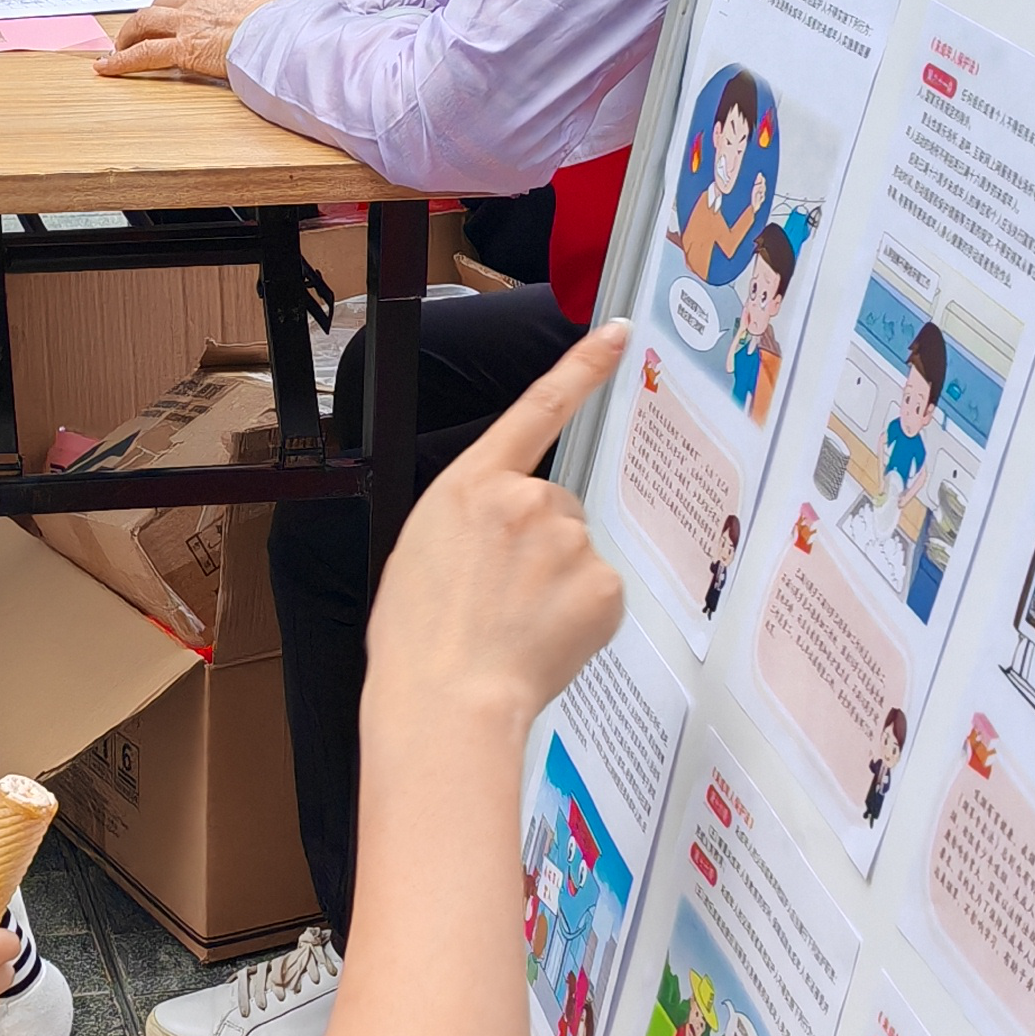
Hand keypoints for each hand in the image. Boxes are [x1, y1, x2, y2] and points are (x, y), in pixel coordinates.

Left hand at [93, 0, 273, 83]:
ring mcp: (186, 24)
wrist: (278, 32)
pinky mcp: (181, 48)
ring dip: (128, 34)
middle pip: (162, 5)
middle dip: (147, 18)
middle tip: (137, 29)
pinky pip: (143, 53)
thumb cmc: (283, 23)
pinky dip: (121, 60)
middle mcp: (198, 2)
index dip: (179, 10)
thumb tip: (270, 18)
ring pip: (144, 22)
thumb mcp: (271, 6)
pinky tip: (107, 66)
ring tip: (118, 46)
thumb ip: (260, 11)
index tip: (177, 18)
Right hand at [362, 327, 628, 741]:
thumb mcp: (420, 552)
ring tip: (513, 627)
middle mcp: (526, 499)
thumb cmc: (418, 639)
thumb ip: (471, 520)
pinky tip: (542, 641)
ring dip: (556, 583)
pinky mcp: (603, 585)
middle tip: (499, 599)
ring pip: (576, 552)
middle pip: (554, 506)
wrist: (445, 701)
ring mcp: (569, 540)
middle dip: (538, 546)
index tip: (617, 334)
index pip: (537, 409)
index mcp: (470, 485)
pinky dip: (578, 617)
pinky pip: (598, 594)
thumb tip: (504, 535)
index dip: (582, 368)